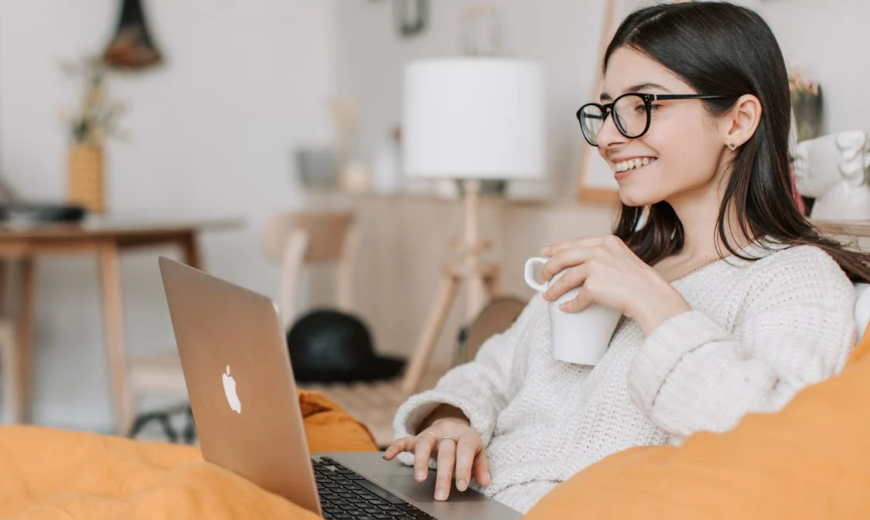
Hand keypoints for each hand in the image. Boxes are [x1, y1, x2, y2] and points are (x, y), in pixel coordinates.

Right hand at [382, 418, 490, 500]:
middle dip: (443, 475)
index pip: (464, 451)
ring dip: (421, 461)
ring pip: (424, 444)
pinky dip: (395, 447)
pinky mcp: (417, 437)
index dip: (464, 468)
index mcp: (465, 435)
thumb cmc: (465, 444)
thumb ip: (481, 466)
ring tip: (420, 479)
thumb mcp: (478, 452)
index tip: (461, 487)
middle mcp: (447, 433)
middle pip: (445, 452)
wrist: (453, 425)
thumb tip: (485, 481)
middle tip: (441, 495)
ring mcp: (431, 434)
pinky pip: (404, 440)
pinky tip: (387, 457)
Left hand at [540, 235, 689, 334]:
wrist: (653, 297)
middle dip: (549, 266)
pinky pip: (577, 297)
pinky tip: (566, 308)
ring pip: (566, 278)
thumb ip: (608, 259)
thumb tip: (585, 270)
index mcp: (608, 242)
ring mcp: (596, 267)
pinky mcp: (593, 285)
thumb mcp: (625, 260)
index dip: (558, 248)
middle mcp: (600, 251)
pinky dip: (570, 305)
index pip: (576, 242)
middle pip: (564, 256)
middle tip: (543, 275)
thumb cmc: (643, 284)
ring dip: (554, 288)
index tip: (546, 253)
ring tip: (548, 296)